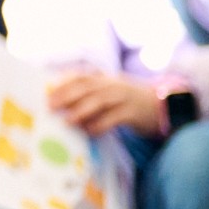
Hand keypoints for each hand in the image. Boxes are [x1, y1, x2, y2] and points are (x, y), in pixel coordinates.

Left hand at [46, 70, 173, 135]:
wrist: (161, 106)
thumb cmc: (128, 101)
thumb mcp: (110, 92)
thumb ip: (90, 94)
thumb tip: (61, 104)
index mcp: (104, 79)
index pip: (80, 76)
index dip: (63, 82)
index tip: (46, 91)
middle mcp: (112, 85)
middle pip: (87, 87)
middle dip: (67, 95)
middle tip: (51, 106)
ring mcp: (124, 98)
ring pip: (99, 101)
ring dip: (81, 111)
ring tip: (67, 120)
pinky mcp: (133, 113)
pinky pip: (115, 118)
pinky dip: (100, 125)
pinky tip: (89, 132)